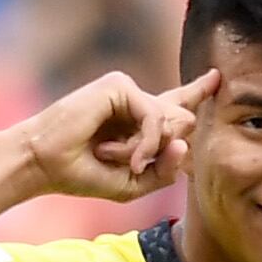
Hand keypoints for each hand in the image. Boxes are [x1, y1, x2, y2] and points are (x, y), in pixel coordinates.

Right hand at [13, 70, 211, 203]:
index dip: (198, 91)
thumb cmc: (82, 174)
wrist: (44, 164)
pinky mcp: (120, 85)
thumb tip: (185, 141)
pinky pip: (154, 117)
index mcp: (138, 121)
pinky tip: (118, 152)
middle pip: (182, 121)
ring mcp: (128, 90)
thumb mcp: (134, 184)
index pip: (176, 105)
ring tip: (110, 156)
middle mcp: (135, 102)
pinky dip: (142, 141)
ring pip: (169, 122)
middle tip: (118, 160)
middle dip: (157, 151)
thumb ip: (164, 170)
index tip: (217, 77)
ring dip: (143, 151)